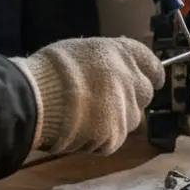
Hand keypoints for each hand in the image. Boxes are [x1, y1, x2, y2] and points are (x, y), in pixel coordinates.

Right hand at [11, 37, 163, 155]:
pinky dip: (99, 139)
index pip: (153, 66)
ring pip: (130, 119)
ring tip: (86, 118)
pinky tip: (79, 131)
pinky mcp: (115, 135)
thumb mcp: (83, 50)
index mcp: (124, 54)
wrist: (35, 98)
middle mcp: (132, 80)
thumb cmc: (51, 70)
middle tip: (105, 102)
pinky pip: (113, 140)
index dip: (150, 75)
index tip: (147, 81)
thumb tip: (115, 68)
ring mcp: (126, 110)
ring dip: (114, 120)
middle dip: (130, 98)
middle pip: (145, 94)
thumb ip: (107, 60)